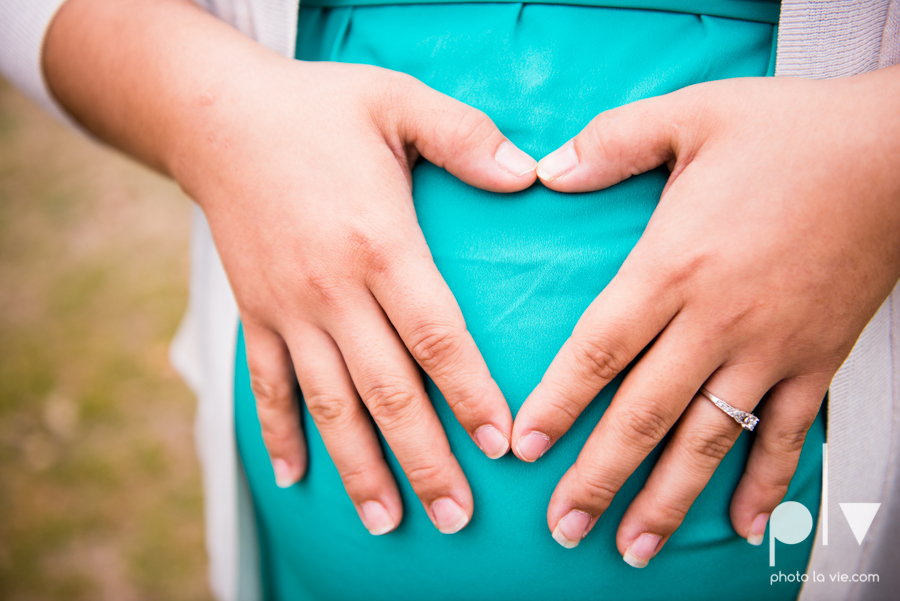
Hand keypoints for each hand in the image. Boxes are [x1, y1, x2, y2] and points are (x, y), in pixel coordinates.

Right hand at [44, 0, 537, 535]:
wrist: (218, 118)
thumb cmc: (318, 109)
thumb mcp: (397, 100)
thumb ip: (466, 137)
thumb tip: (531, 172)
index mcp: (380, 243)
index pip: (437, 336)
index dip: (470, 394)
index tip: (502, 446)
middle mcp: (333, 290)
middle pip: (387, 390)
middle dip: (425, 458)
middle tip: (455, 516)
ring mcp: (289, 309)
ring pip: (329, 404)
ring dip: (358, 467)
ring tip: (387, 521)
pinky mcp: (255, 314)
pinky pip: (266, 385)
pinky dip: (278, 434)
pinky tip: (293, 478)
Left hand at [511, 66, 899, 563]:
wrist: (894, 150)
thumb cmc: (790, 132)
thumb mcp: (689, 116)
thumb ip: (610, 144)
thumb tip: (544, 170)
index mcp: (673, 266)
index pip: (598, 350)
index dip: (557, 404)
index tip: (524, 449)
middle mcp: (717, 320)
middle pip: (643, 415)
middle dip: (598, 478)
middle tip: (564, 527)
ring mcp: (771, 349)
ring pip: (708, 440)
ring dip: (668, 500)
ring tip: (632, 548)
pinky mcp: (817, 360)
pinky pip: (788, 435)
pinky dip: (767, 483)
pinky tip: (745, 523)